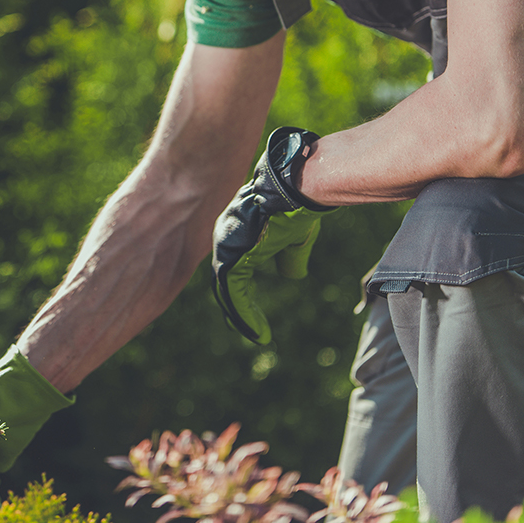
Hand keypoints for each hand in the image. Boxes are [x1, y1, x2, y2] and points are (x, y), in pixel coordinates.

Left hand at [211, 126, 335, 344]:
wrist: (297, 188)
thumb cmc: (298, 206)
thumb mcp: (295, 238)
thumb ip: (288, 258)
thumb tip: (290, 275)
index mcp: (238, 229)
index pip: (232, 264)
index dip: (239, 288)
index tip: (250, 310)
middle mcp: (226, 235)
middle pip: (225, 278)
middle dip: (234, 305)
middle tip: (245, 327)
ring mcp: (226, 244)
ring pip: (226, 289)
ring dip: (239, 315)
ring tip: (255, 334)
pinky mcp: (231, 255)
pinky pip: (233, 293)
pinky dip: (243, 314)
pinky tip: (257, 332)